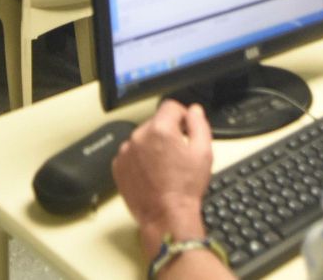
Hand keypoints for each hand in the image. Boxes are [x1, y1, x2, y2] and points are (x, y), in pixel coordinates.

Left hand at [113, 100, 213, 257]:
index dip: (182, 115)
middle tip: (178, 153)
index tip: (186, 126)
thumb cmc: (184, 188)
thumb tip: (194, 111)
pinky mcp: (118, 166)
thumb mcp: (203, 153)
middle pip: (156, 122)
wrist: (166, 216)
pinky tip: (152, 173)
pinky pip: (131, 153)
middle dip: (167, 132)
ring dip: (152, 145)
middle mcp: (139, 137)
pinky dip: (140, 159)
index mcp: (160, 130)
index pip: (170, 106)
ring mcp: (126, 152)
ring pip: (142, 138)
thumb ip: (199, 125)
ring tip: (164, 167)